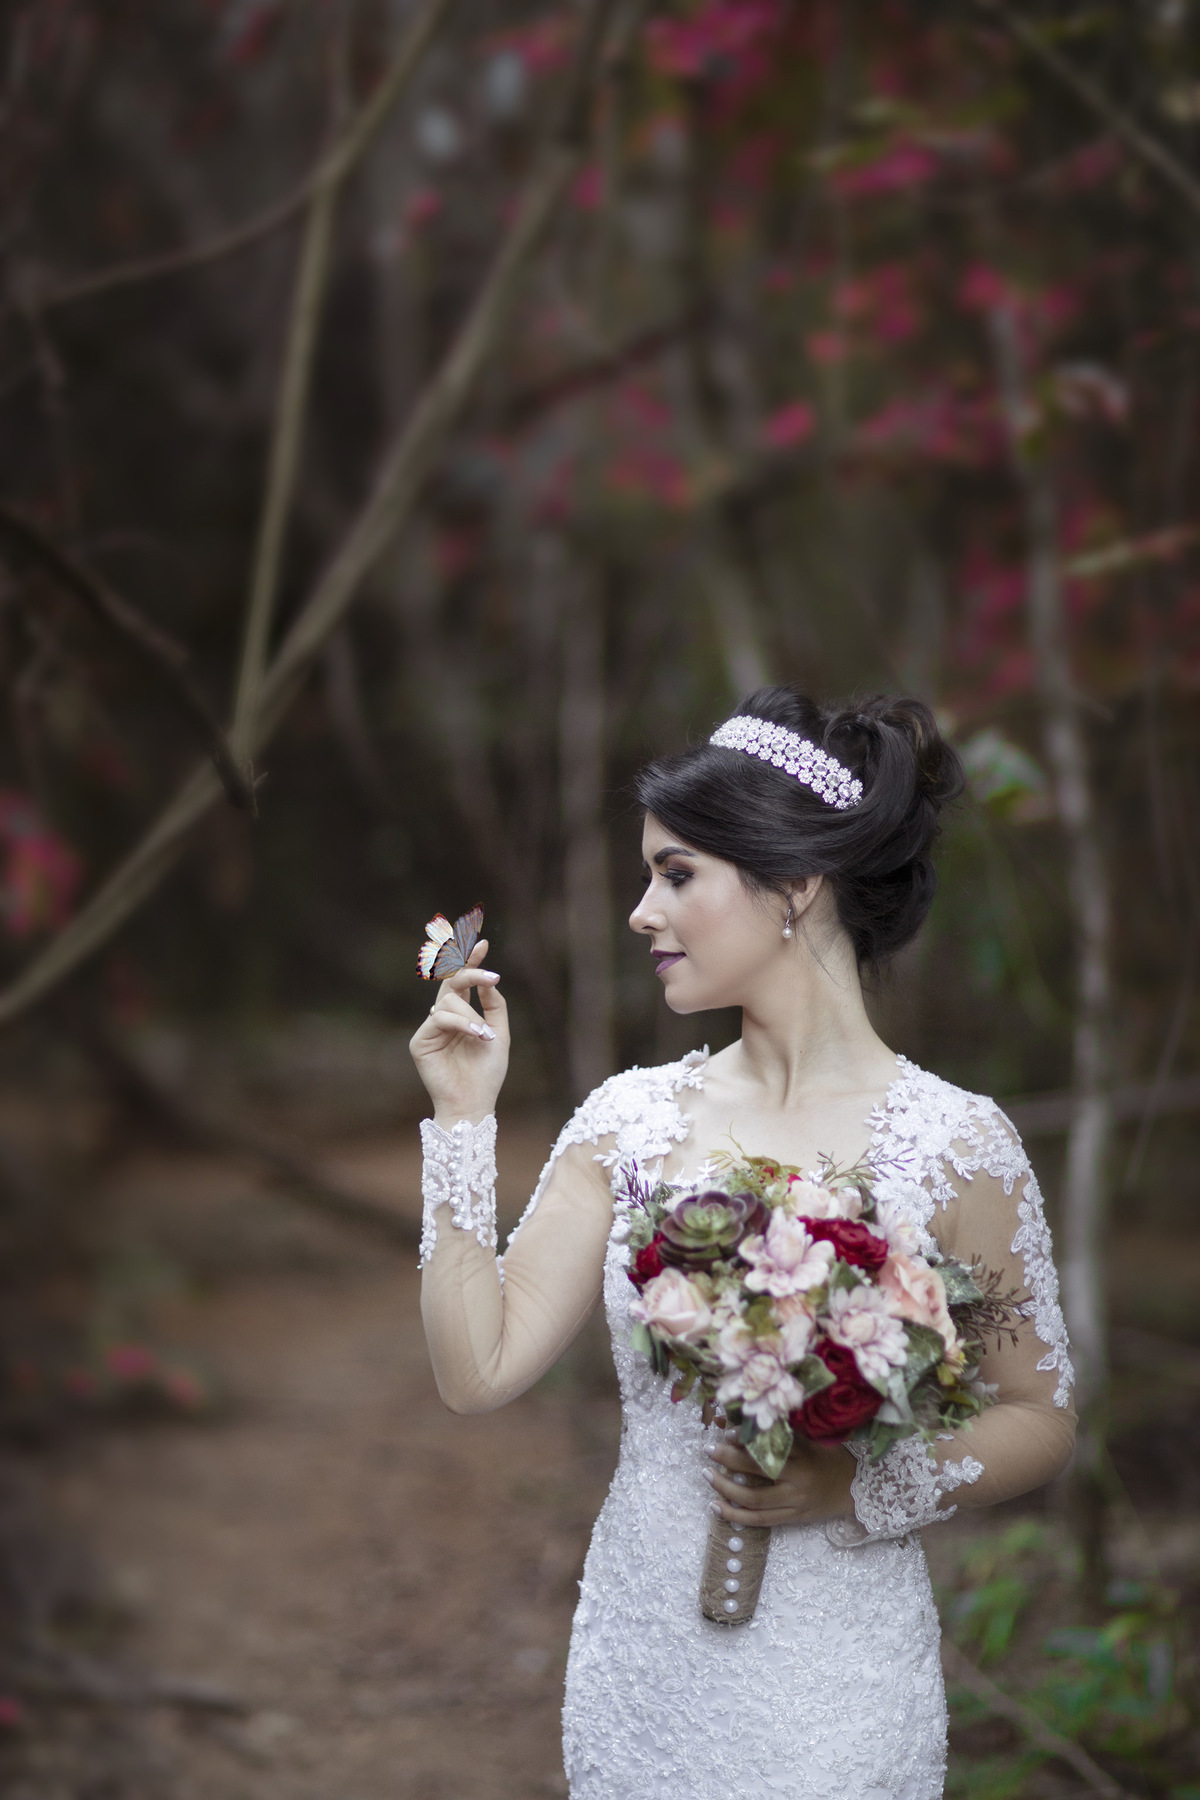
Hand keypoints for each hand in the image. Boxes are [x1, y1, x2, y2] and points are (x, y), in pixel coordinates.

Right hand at [409, 939, 508, 1123]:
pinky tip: (477, 1035)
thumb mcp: (500, 1034)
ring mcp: (431, 1029)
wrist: (474, 1103)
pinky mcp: (420, 1041)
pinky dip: (461, 1023)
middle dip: (470, 973)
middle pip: (452, 983)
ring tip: (486, 1035)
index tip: (482, 942)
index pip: (464, 983)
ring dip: (471, 1015)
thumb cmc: (487, 1074)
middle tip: (490, 976)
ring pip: (448, 1001)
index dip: (471, 961)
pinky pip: (439, 1017)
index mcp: (463, 1016)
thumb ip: (494, 1005)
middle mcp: (445, 1019)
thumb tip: (488, 979)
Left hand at [706, 1428, 854, 1528]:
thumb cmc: (829, 1456)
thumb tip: (740, 1424)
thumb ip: (779, 1433)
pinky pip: (760, 1520)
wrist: (856, 1488)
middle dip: (729, 1460)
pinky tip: (717, 1506)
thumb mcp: (809, 1439)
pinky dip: (736, 1515)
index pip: (769, 1445)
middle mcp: (798, 1478)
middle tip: (709, 1450)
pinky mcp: (793, 1518)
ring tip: (708, 1476)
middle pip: (758, 1471)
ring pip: (754, 1500)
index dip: (744, 1440)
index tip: (725, 1432)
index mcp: (803, 1454)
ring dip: (726, 1489)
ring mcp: (795, 1501)